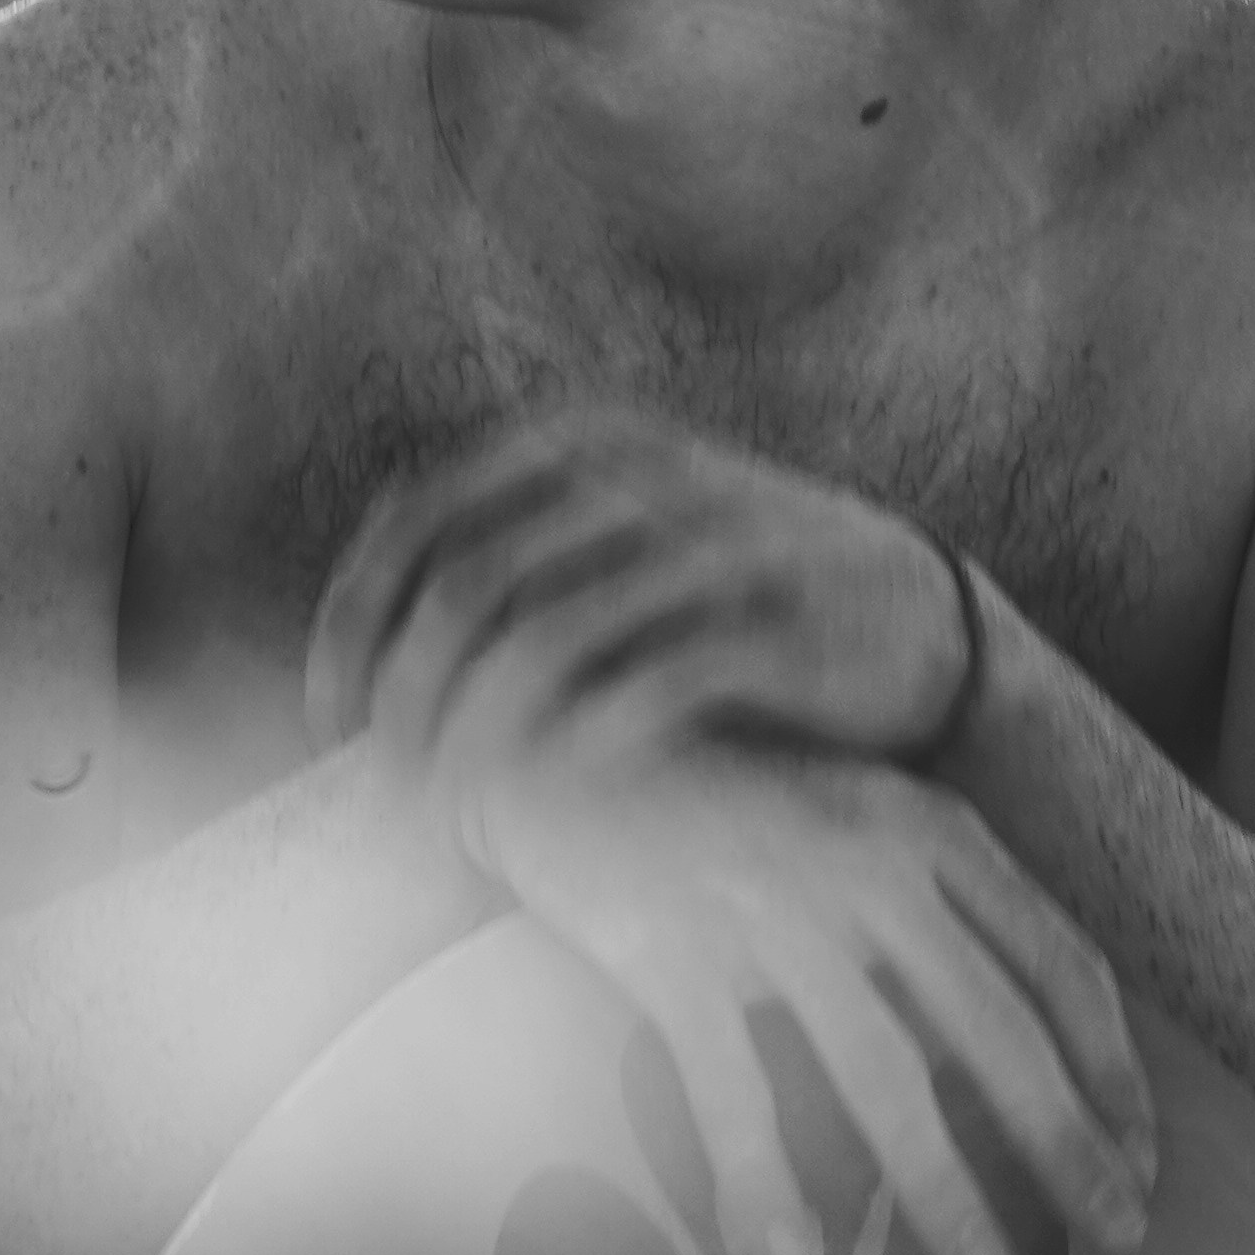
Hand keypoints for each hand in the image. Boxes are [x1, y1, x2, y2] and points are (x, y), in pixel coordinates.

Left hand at [306, 404, 971, 798]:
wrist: (923, 629)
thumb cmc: (731, 601)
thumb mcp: (615, 536)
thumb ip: (504, 561)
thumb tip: (353, 655)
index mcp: (581, 442)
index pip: (415, 521)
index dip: (350, 628)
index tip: (330, 724)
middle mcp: (640, 477)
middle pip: (463, 588)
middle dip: (404, 701)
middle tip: (389, 788)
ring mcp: (715, 548)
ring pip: (541, 641)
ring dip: (476, 740)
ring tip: (452, 813)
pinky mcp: (779, 628)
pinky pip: (649, 687)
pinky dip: (580, 750)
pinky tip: (551, 796)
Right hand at [428, 730, 1155, 1254]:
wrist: (562, 743)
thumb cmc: (732, 802)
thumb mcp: (863, 824)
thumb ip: (940, 910)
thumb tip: (1029, 1048)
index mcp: (931, 831)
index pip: (1059, 961)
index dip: (1112, 1070)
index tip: (1141, 1157)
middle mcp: (867, 868)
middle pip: (997, 1030)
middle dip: (1068, 1146)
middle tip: (1119, 1239)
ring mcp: (768, 912)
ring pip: (883, 1075)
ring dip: (945, 1189)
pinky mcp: (671, 956)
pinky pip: (733, 1092)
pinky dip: (764, 1185)